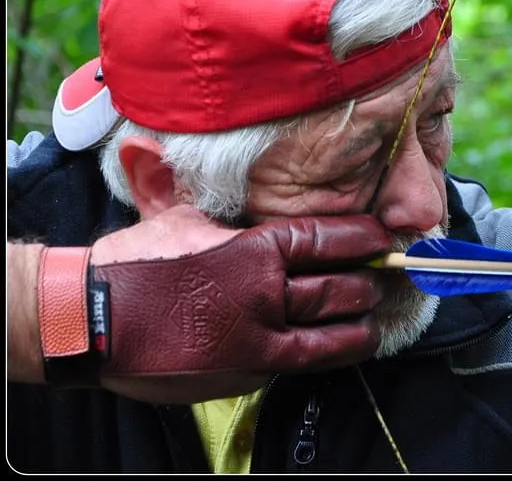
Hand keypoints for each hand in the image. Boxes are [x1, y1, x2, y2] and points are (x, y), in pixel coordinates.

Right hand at [88, 205, 391, 403]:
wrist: (90, 323)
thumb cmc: (134, 264)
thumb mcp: (179, 218)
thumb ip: (218, 208)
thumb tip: (206, 176)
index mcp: (253, 250)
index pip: (328, 239)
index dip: (363, 237)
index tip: (382, 236)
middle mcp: (264, 295)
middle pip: (342, 289)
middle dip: (369, 283)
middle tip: (381, 277)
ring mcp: (258, 340)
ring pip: (333, 335)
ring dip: (360, 323)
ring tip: (371, 316)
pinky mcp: (247, 374)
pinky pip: (302, 364)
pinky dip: (327, 352)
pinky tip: (340, 345)